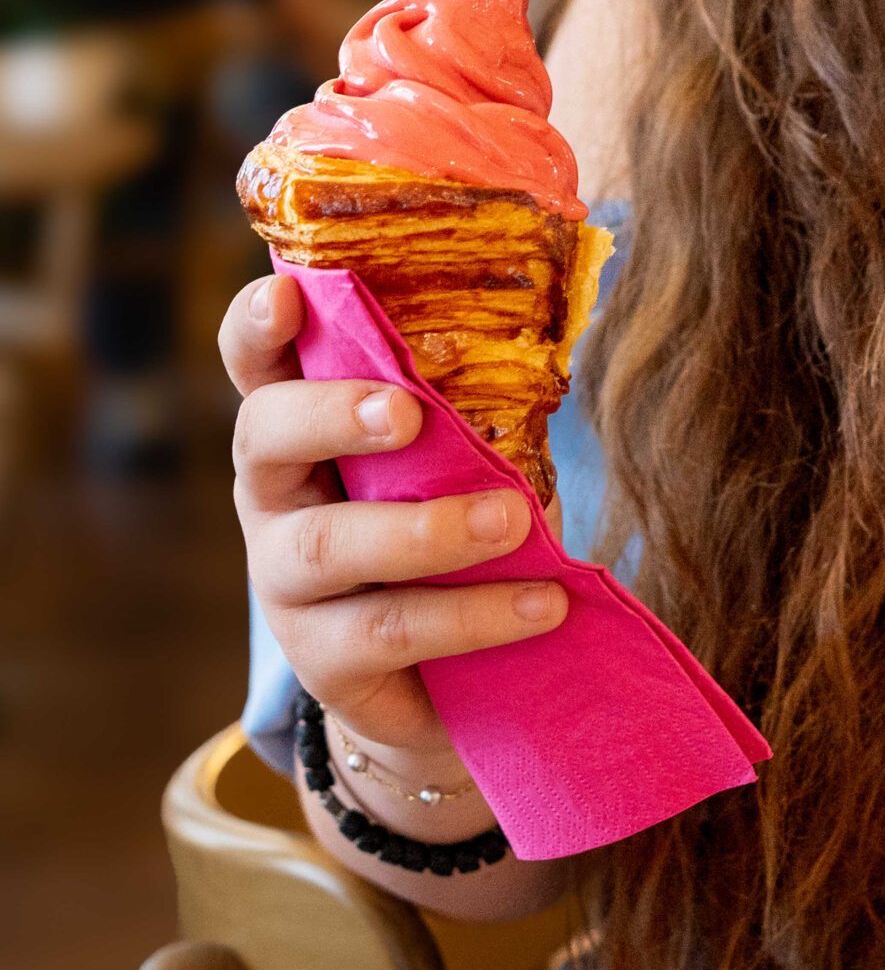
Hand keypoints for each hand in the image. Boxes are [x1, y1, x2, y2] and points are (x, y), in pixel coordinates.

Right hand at [221, 273, 566, 767]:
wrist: (434, 676)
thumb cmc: (440, 521)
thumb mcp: (444, 458)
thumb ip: (462, 412)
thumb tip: (534, 365)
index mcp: (299, 425)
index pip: (256, 362)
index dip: (256, 325)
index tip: (288, 293)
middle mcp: (274, 495)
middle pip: (266, 437)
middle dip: (332, 414)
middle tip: (407, 412)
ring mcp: (284, 582)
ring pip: (329, 545)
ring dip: (426, 529)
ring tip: (510, 520)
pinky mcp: (321, 659)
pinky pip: (392, 629)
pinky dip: (475, 613)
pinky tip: (543, 602)